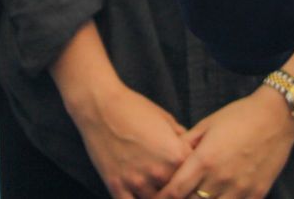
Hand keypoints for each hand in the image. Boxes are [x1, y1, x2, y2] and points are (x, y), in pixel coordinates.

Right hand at [69, 82, 191, 197]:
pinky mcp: (117, 186)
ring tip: (154, 190)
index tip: (185, 176)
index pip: (193, 179)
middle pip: (176, 194)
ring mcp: (137, 181)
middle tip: (167, 183)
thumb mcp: (166, 119)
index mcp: (176, 155)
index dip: (190, 178)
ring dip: (156, 197)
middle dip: (175, 191)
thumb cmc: (133, 107)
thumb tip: (191, 151)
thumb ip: (182, 139)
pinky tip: (138, 197)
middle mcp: (159, 172)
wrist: (99, 105)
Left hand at [157, 88, 293, 198]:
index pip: (175, 191)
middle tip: (175, 197)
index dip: (162, 198)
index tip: (156, 197)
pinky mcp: (256, 194)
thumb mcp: (206, 125)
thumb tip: (169, 156)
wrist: (276, 118)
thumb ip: (186, 143)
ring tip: (197, 197)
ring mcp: (240, 189)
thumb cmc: (238, 117)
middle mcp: (220, 178)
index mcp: (204, 160)